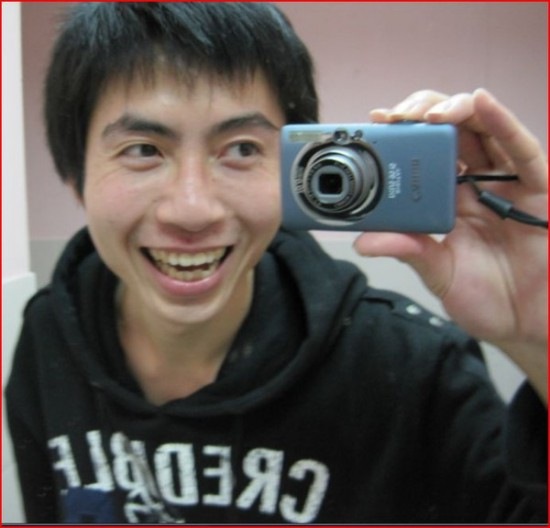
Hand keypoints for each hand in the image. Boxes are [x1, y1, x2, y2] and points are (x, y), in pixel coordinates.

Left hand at [355, 89, 547, 400]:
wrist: (528, 324)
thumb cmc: (488, 298)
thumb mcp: (438, 273)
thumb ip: (408, 251)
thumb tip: (363, 241)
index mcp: (450, 200)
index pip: (424, 156)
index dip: (402, 136)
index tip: (376, 123)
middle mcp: (477, 184)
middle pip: (451, 133)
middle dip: (422, 115)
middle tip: (397, 115)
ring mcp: (508, 183)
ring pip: (484, 131)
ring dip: (456, 111)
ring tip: (428, 112)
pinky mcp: (539, 188)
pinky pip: (522, 150)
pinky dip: (503, 123)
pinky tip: (481, 102)